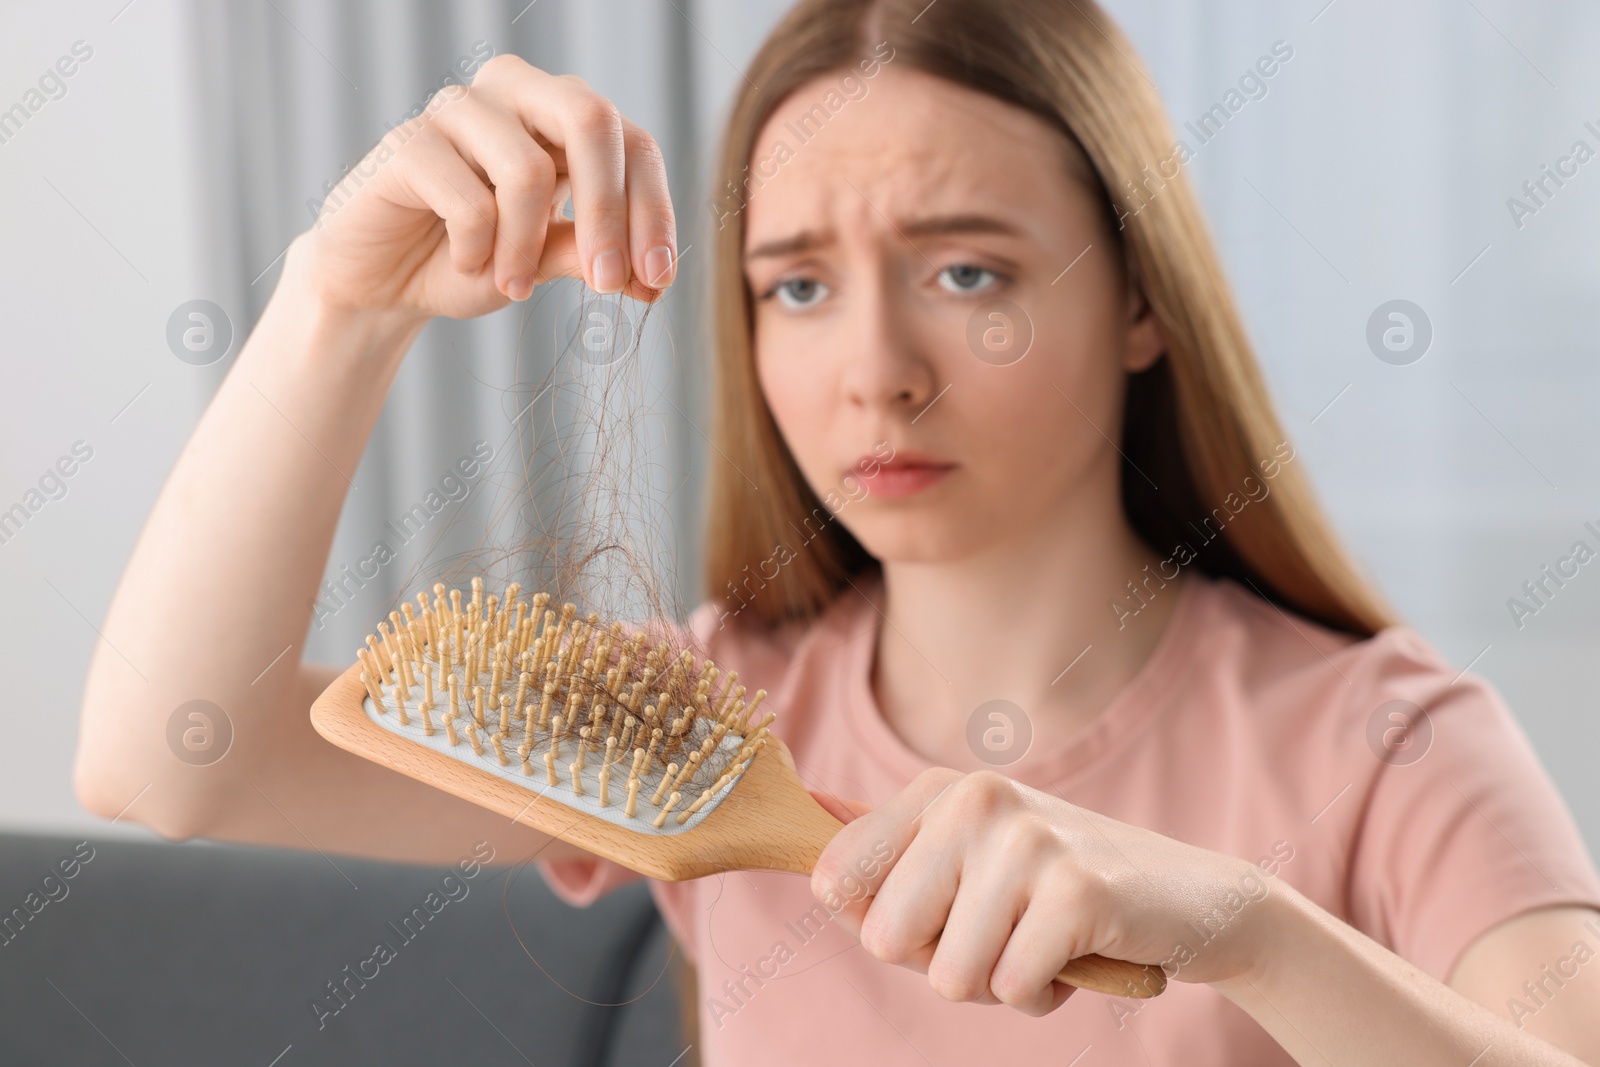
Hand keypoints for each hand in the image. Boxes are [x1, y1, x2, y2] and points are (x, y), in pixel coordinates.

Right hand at [292, 55, 676, 322]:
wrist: (385, 282)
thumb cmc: (475, 260)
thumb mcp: (547, 262)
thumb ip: (594, 254)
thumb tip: (651, 277)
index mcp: (562, 116)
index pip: (633, 144)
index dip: (654, 213)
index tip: (657, 282)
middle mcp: (516, 95)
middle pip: (591, 118)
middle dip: (610, 212)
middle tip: (608, 283)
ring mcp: (460, 110)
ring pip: (527, 170)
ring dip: (527, 249)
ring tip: (512, 284)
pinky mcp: (410, 142)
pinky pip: (470, 201)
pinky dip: (478, 249)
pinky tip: (464, 262)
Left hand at [811, 768, 1283, 1015]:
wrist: (1195, 899)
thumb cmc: (1061, 887)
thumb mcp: (972, 856)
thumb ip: (892, 853)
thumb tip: (807, 832)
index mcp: (939, 788)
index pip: (834, 879)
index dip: (881, 926)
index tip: (938, 916)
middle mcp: (976, 799)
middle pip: (883, 938)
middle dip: (939, 964)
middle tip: (999, 937)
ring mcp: (1027, 841)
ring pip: (947, 976)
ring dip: (996, 985)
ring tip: (1041, 944)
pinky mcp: (1076, 892)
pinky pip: (1010, 991)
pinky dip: (1042, 995)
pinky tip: (1076, 957)